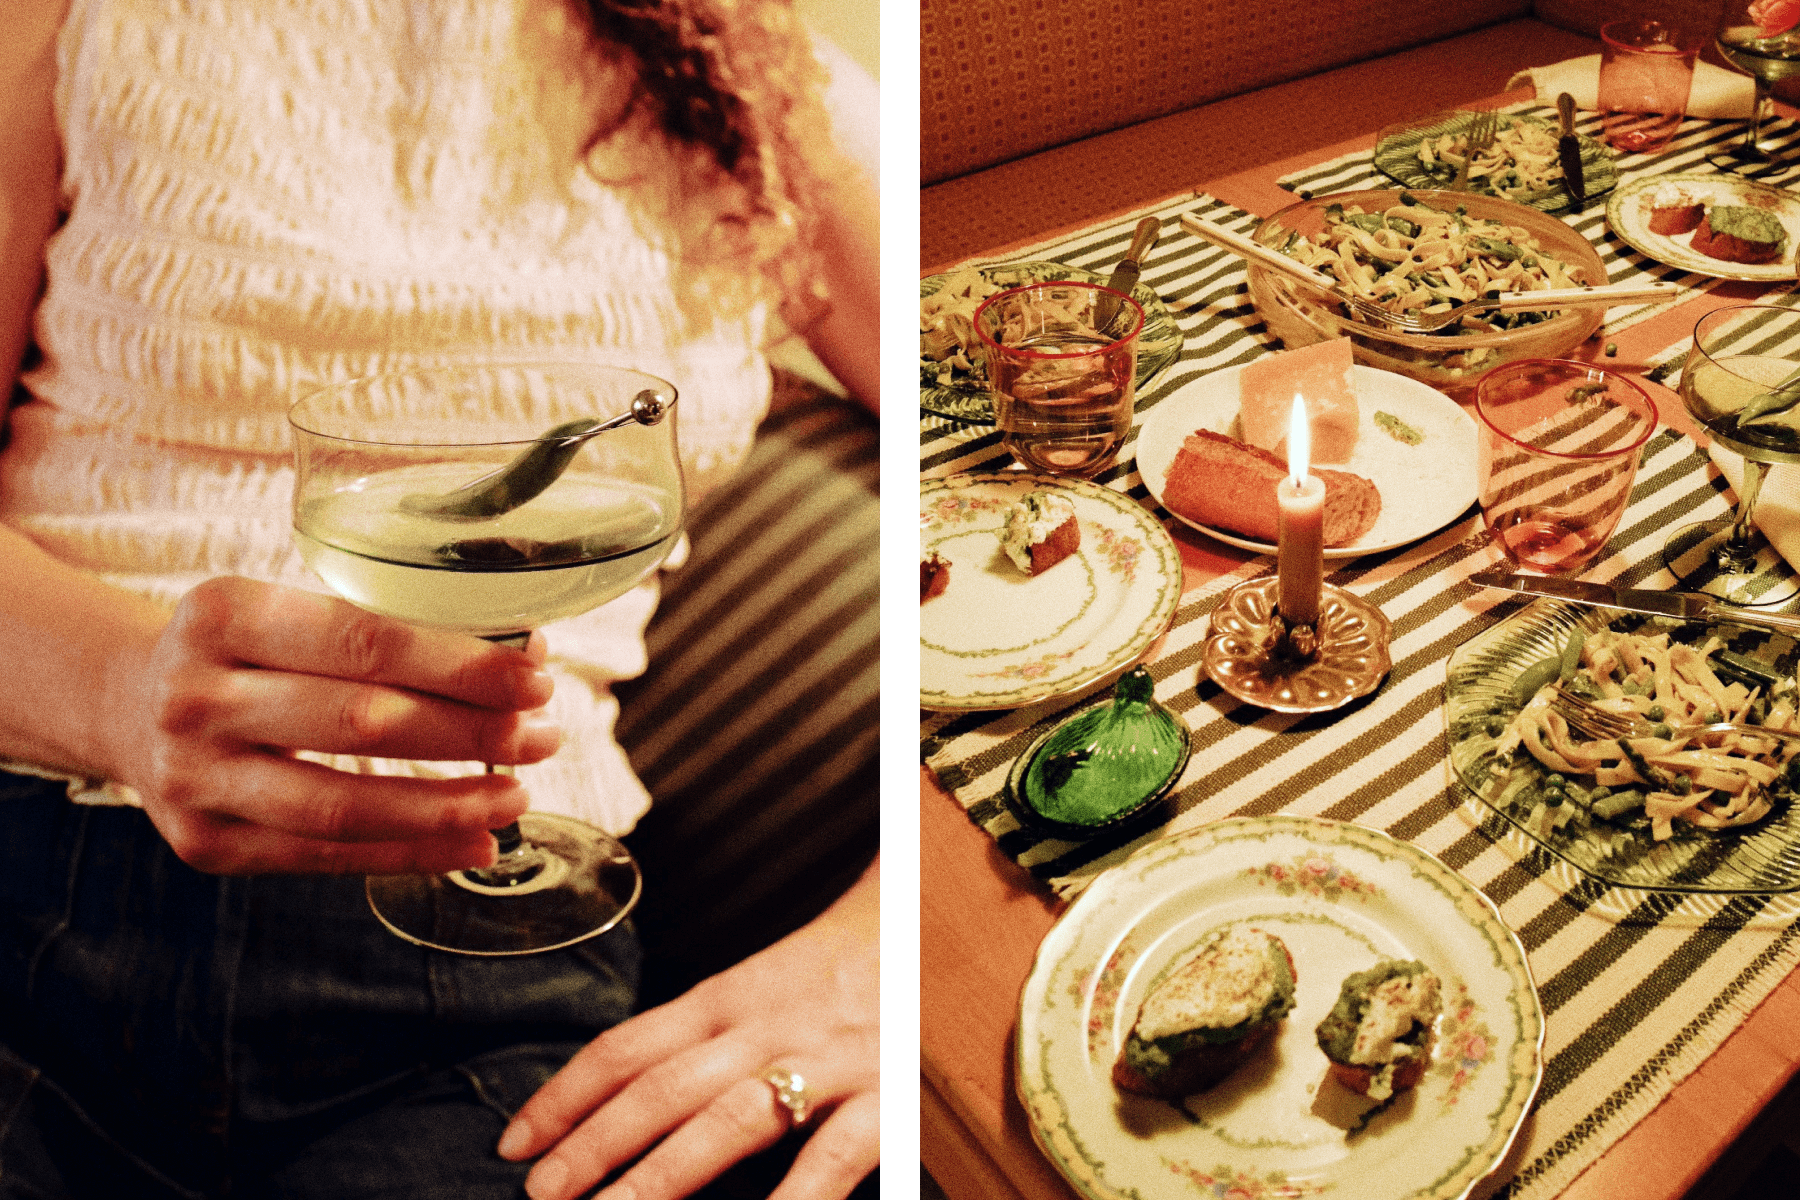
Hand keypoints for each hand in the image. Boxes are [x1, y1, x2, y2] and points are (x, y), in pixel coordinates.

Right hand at [108, 576, 559, 875]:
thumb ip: (393, 632)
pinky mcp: (206, 844)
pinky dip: (410, 854)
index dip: (458, 667)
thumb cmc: (248, 651)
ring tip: (516, 796)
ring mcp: (194, 778)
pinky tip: (472, 843)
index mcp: (223, 614)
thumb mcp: (291, 612)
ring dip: (447, 805)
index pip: (362, 643)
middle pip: (358, 723)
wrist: (131, 706)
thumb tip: (527, 657)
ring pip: (342, 805)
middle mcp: (196, 696)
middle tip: (542, 737)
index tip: (535, 681)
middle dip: (469, 734)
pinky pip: (326, 858)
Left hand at [499, 857, 879, 1199]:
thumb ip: (699, 1037)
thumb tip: (620, 1099)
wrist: (932, 915)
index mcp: (727, 997)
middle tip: (539, 1192)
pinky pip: (829, 1160)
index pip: (629, 1047)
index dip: (566, 1096)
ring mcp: (824, 1063)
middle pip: (662, 1088)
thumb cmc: (837, 967)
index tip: (515, 1142)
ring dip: (660, 1176)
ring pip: (728, 1121)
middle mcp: (765, 1027)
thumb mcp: (758, 987)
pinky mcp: (885, 1097)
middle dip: (593, 1145)